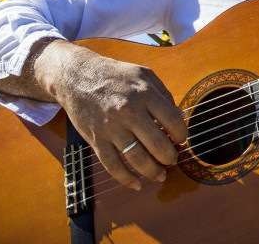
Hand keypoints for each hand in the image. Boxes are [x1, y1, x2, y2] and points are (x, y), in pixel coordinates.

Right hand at [48, 43, 187, 191]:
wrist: (77, 76)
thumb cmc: (115, 75)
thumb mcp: (143, 74)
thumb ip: (163, 94)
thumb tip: (177, 119)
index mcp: (144, 93)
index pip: (173, 121)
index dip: (181, 135)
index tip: (181, 140)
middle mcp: (129, 111)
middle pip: (157, 144)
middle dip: (170, 157)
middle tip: (172, 160)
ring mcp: (111, 127)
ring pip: (137, 159)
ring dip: (152, 172)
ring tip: (160, 176)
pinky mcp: (96, 139)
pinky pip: (113, 166)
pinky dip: (126, 179)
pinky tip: (136, 184)